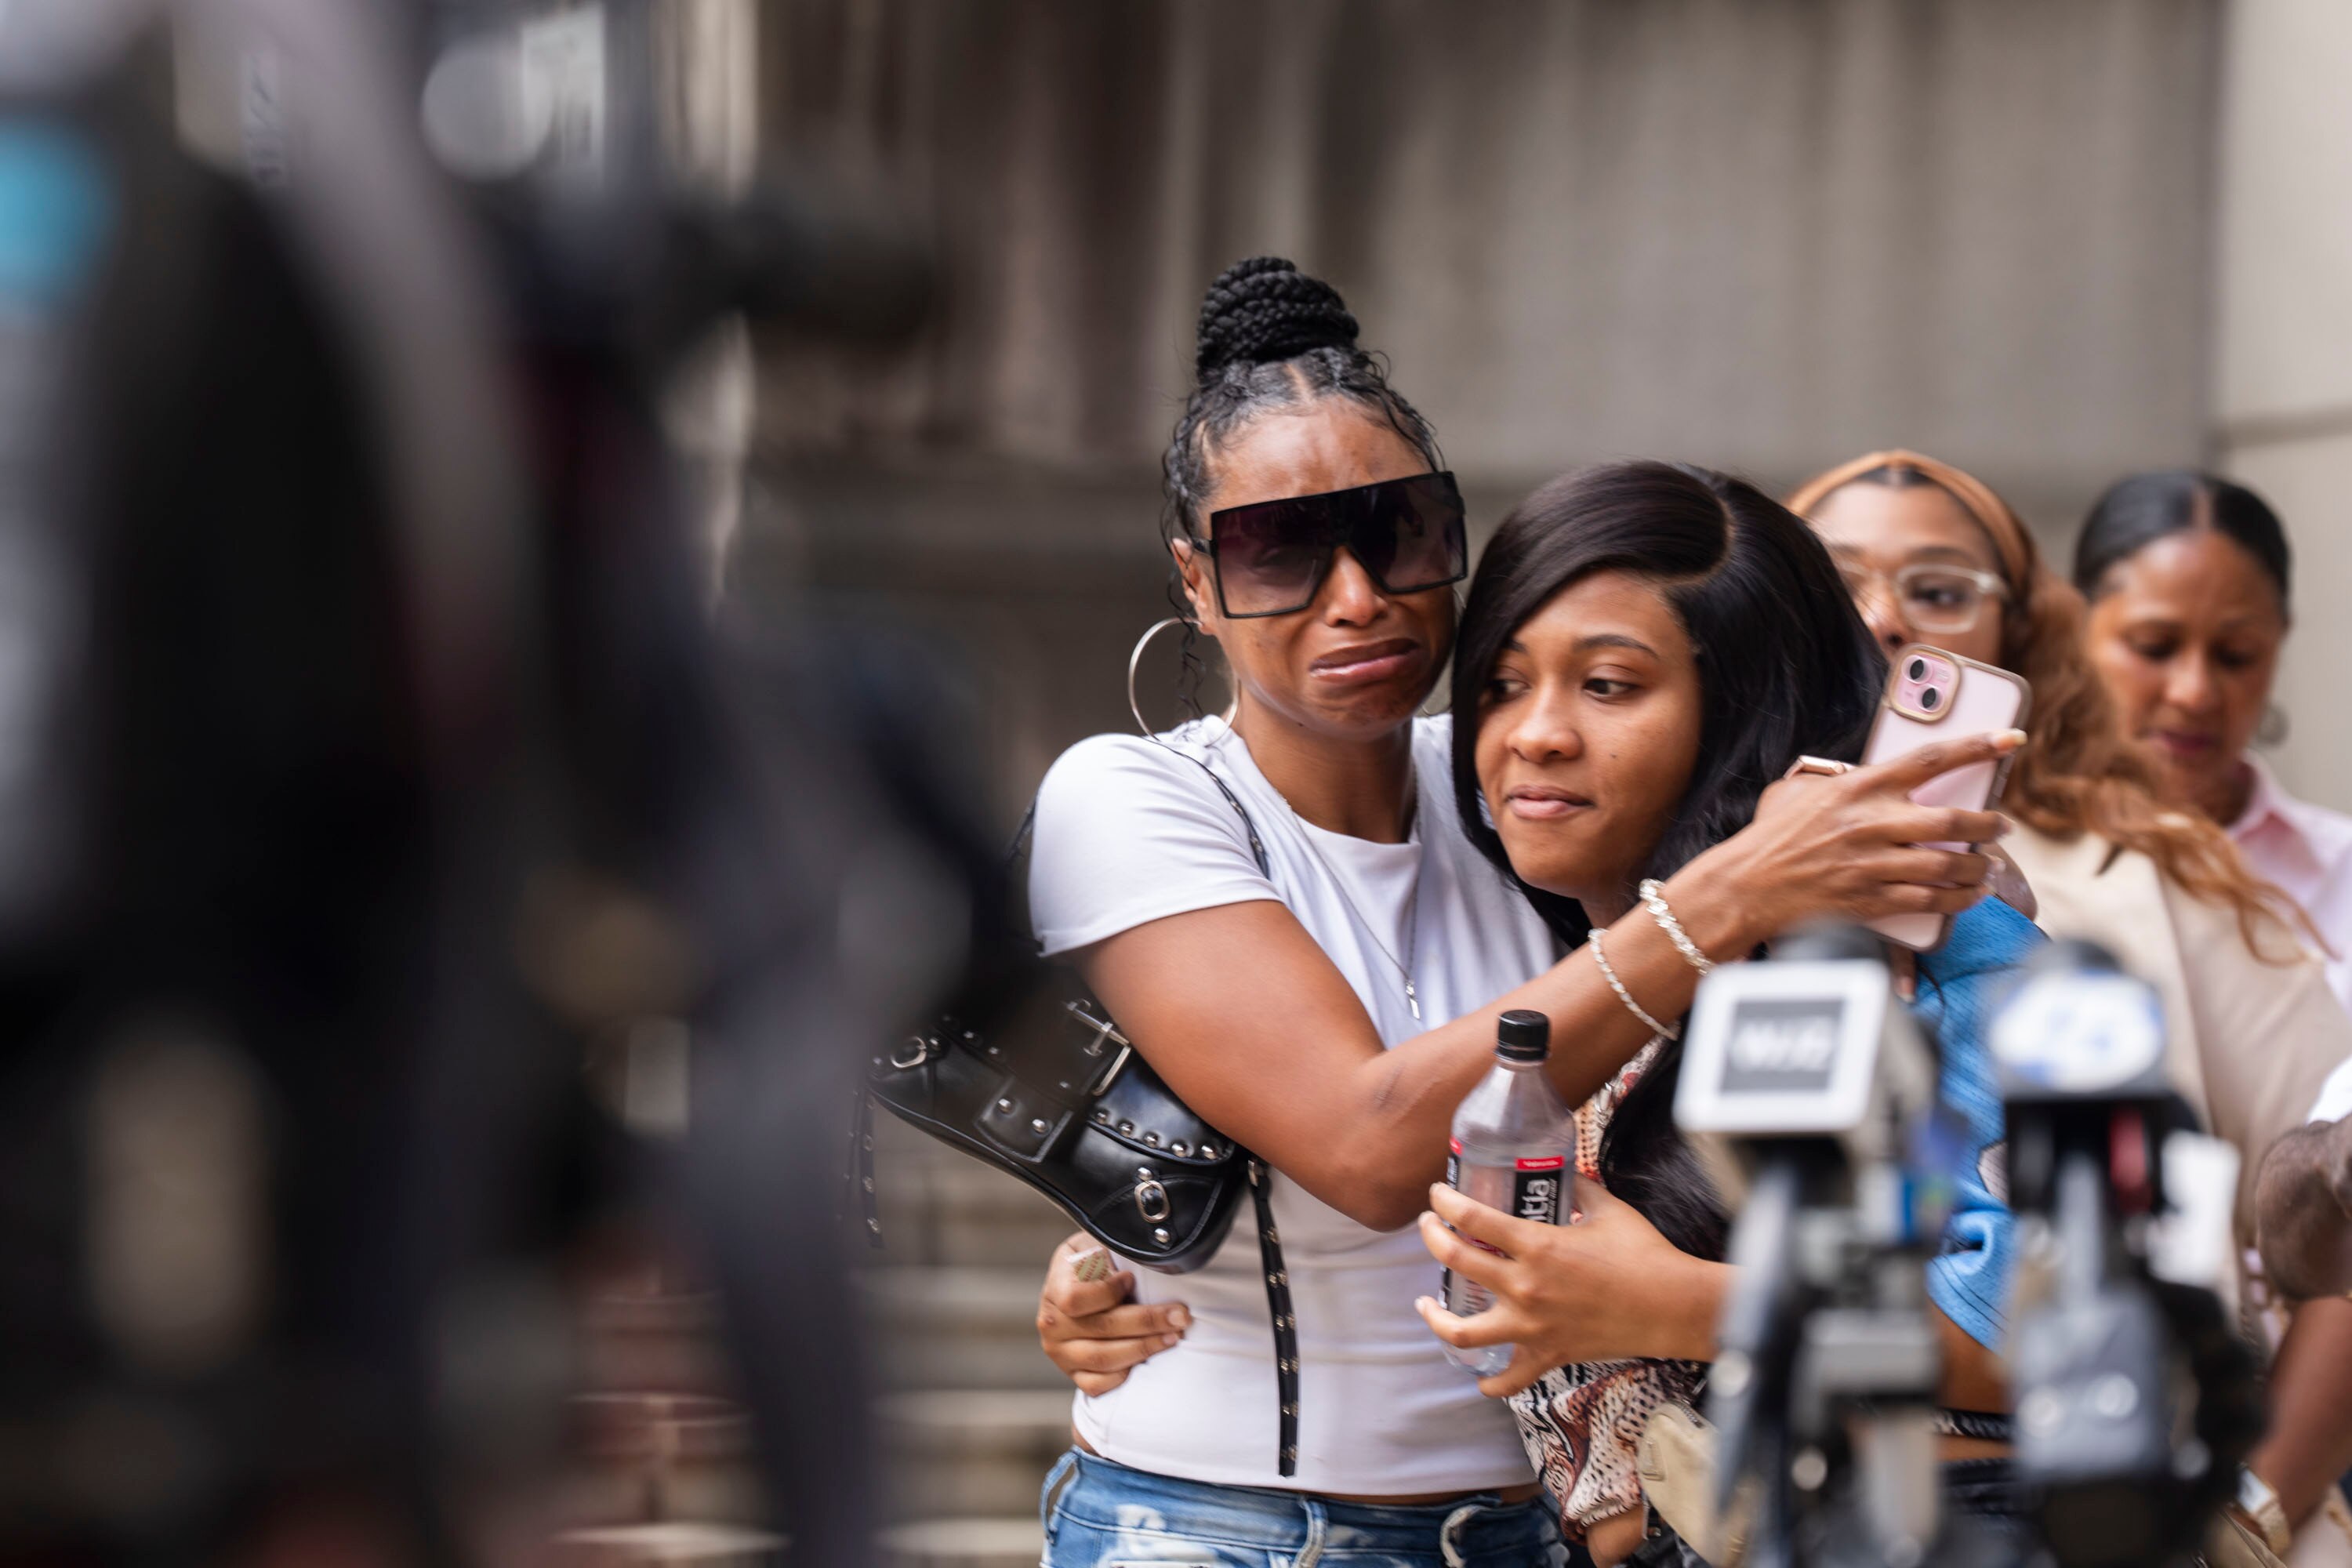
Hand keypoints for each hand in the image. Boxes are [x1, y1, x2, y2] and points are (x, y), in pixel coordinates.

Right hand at [1036, 1232, 1187, 1395]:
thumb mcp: (1097, 1244)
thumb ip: (1110, 1250)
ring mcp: (1060, 1353)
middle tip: (1180, 1315)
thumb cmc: (1097, 1260)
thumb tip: (1147, 1256)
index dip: (1107, 1291)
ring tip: (1173, 1336)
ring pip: (1103, 1359)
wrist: (1083, 1284)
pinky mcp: (1073, 1374)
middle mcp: (1052, 1324)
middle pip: (1101, 1329)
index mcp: (1055, 1288)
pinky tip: (1147, 1359)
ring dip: (1145, 1347)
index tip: (1131, 1280)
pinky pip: (1098, 1385)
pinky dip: (1125, 1374)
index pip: (1075, 1299)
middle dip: (1148, 1321)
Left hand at [1414, 1181, 1724, 1397]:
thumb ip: (1580, 1189)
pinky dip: (1490, 1382)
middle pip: (1456, 1260)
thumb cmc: (1645, 1255)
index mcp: (1538, 1246)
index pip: (1473, 1218)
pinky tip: (1478, 1376)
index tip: (1438, 1195)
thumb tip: (1566, 1174)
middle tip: (1429, 1227)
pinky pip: (1509, 1380)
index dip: (1446, 1202)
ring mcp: (1533, 1327)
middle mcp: (1525, 1287)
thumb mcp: (1608, 1209)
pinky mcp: (1549, 1355)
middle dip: (1432, 1238)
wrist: (1673, 1307)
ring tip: (1425, 1304)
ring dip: (1436, 1316)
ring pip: (1463, 1331)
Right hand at [1670, 729, 2024, 953]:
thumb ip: (1849, 782)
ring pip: (1949, 864)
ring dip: (1980, 866)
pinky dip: (1959, 899)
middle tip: (2002, 823)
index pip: (1930, 759)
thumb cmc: (1775, 837)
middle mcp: (1870, 824)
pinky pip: (1932, 900)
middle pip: (1953, 820)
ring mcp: (1872, 865)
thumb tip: (1888, 780)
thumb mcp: (1806, 792)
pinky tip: (1969, 894)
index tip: (2011, 738)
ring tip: (1988, 864)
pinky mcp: (1872, 901)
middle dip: (1989, 822)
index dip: (1977, 746)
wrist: (1745, 886)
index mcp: (1858, 788)